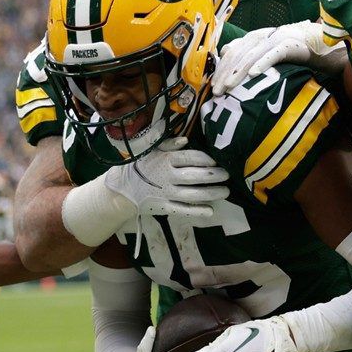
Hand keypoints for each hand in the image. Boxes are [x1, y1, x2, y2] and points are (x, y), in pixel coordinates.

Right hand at [103, 137, 229, 218]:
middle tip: (227, 174)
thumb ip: (168, 143)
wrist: (123, 189)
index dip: (205, 159)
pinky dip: (197, 211)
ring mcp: (166, 193)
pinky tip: (210, 211)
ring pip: (193, 194)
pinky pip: (183, 210)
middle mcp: (167, 177)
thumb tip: (185, 140)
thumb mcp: (151, 150)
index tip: (216, 160)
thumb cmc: (142, 166)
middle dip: (213, 175)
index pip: (189, 158)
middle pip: (195, 176)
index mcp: (165, 160)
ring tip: (225, 191)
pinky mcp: (165, 207)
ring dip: (211, 193)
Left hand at [211, 22, 338, 95]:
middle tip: (216, 92)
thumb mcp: (266, 49)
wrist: (319, 41)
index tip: (212, 86)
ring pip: (252, 55)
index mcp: (254, 37)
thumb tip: (225, 51)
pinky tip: (253, 74)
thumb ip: (247, 49)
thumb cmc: (291, 49)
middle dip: (225, 73)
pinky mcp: (289, 45)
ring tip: (228, 86)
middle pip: (238, 54)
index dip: (221, 68)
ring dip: (238, 72)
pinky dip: (262, 63)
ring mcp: (275, 39)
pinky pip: (273, 54)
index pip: (232, 52)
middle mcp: (262, 36)